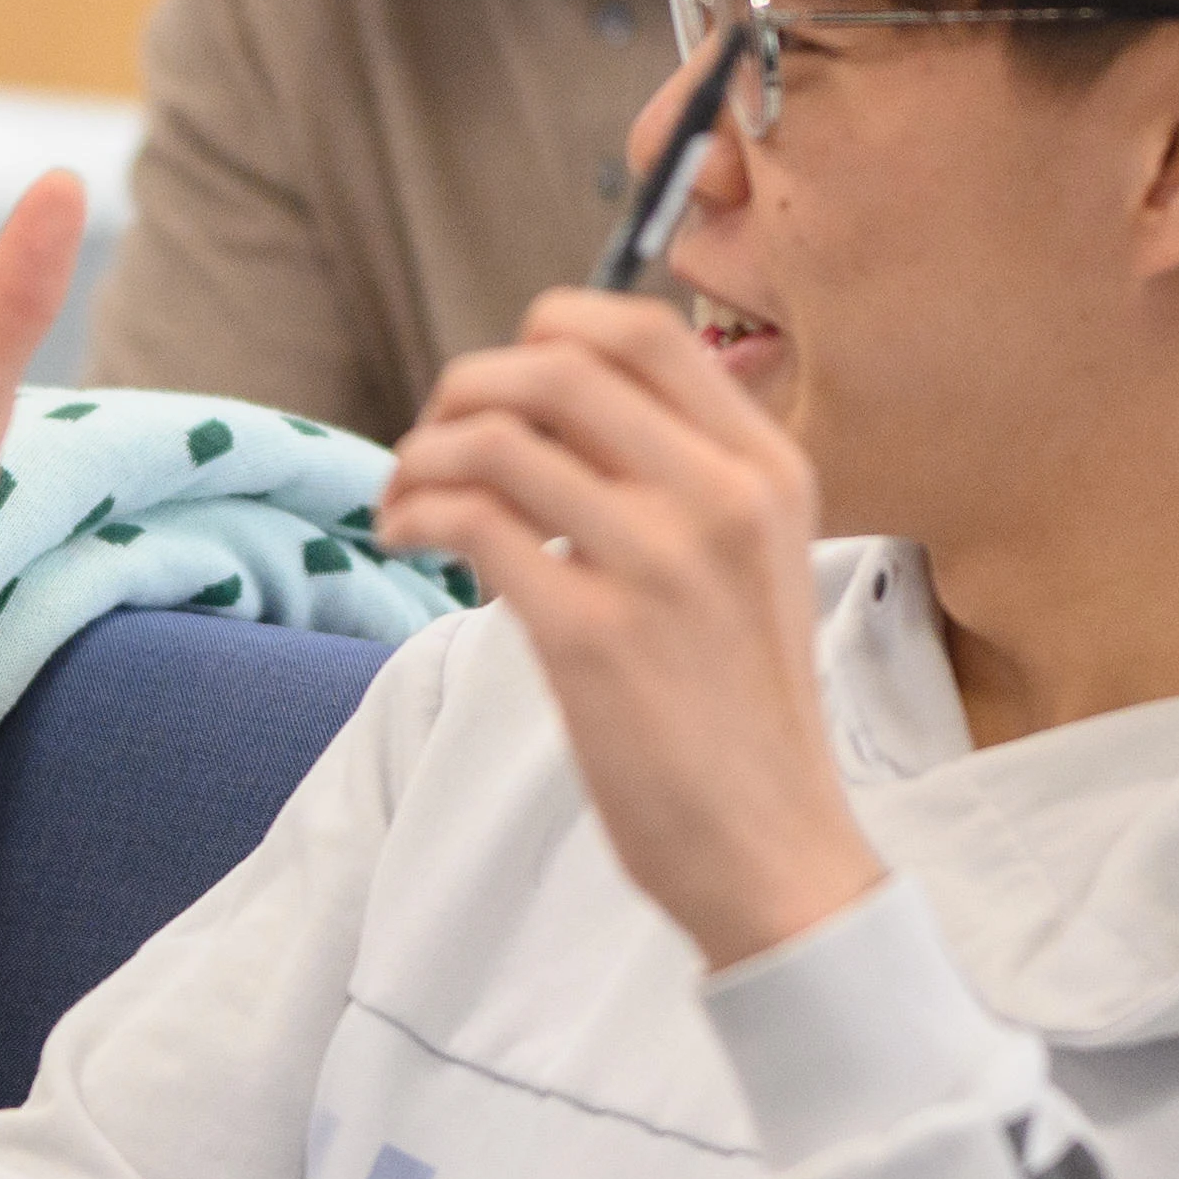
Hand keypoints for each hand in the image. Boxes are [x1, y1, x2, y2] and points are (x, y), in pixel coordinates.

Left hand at [371, 289, 882, 972]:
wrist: (774, 848)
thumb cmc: (741, 714)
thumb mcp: (754, 563)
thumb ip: (684, 480)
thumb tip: (551, 410)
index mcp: (769, 469)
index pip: (644, 332)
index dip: (549, 330)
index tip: (504, 387)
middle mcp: (723, 498)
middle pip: (557, 367)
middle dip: (465, 389)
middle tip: (433, 443)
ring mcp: (659, 563)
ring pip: (498, 440)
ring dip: (423, 456)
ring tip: (404, 501)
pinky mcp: (592, 637)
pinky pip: (472, 523)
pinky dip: (418, 513)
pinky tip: (408, 539)